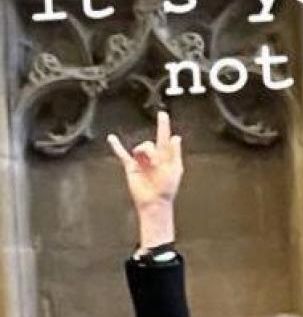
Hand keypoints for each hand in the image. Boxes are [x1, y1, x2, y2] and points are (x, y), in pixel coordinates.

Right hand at [107, 109, 182, 246]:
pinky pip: (122, 154)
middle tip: (155, 163)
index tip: (162, 114)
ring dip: (143, 155)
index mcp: (165, 156)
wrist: (154, 202)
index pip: (164, 137)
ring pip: (140, 148)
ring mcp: (141, 161)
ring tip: (148, 167)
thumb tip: (176, 137)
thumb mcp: (175, 169)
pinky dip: (116, 146)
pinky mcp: (131, 166)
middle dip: (152, 152)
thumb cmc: (167, 188)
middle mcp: (153, 157)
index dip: (163, 125)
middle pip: (150, 143)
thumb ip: (176, 152)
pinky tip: (112, 138)